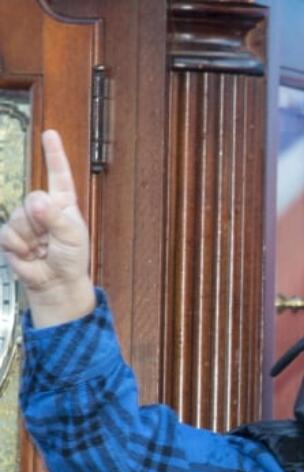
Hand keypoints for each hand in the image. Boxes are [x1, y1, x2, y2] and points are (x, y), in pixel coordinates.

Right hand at [0, 129, 94, 325]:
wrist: (55, 282)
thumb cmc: (71, 258)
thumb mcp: (72, 236)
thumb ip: (55, 218)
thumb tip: (37, 202)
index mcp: (63, 204)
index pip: (59, 175)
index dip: (54, 154)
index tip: (50, 134)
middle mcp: (44, 208)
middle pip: (34, 198)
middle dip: (42, 220)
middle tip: (51, 238)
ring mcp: (26, 221)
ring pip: (19, 217)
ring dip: (31, 236)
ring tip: (42, 248)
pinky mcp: (11, 236)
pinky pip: (8, 233)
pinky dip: (19, 246)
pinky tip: (29, 254)